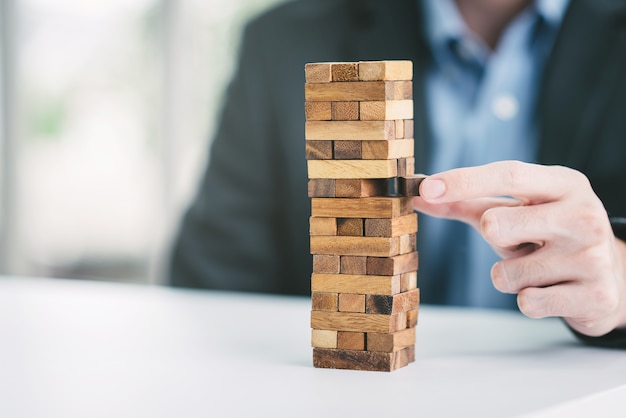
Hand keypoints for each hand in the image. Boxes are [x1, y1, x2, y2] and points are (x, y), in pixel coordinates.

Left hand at [413, 160, 625, 336]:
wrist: (611, 278)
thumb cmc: (548, 235)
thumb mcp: (516, 211)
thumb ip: (467, 202)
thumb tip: (420, 195)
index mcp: (563, 184)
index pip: (508, 175)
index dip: (463, 181)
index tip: (426, 187)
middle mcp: (583, 214)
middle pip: (497, 224)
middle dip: (494, 238)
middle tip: (518, 240)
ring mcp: (592, 256)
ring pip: (506, 274)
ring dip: (510, 275)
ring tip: (538, 268)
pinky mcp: (595, 295)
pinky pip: (527, 303)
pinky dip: (527, 300)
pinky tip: (552, 289)